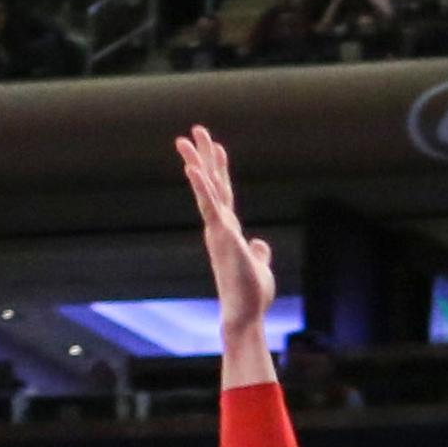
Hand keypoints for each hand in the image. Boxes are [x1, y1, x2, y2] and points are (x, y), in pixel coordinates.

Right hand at [174, 126, 278, 346]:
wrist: (245, 316)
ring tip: (187, 141)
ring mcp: (219, 231)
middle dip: (203, 156)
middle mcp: (220, 227)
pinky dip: (203, 187)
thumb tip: (260, 244)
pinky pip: (212, 207)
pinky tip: (195, 169)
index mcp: (228, 230)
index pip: (223, 193)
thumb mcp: (260, 266)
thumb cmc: (251, 296)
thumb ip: (258, 252)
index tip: (216, 147)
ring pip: (207, 190)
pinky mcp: (224, 237)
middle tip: (194, 130)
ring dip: (198, 164)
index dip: (220, 169)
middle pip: (212, 184)